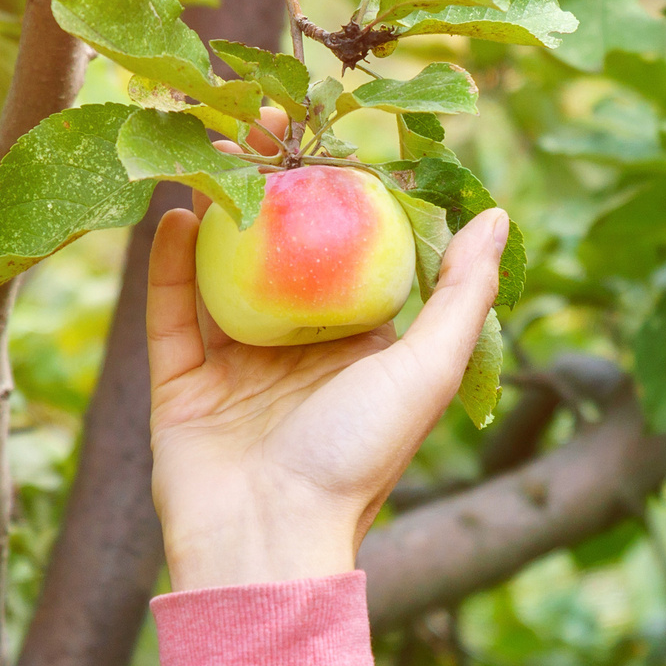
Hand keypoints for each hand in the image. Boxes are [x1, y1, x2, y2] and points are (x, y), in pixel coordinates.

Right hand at [144, 114, 509, 590]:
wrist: (267, 542)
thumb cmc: (356, 461)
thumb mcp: (424, 371)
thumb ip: (460, 295)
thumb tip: (497, 215)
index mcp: (359, 347)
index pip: (352, 250)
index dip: (343, 191)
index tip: (333, 131)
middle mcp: (296, 349)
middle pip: (281, 250)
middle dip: (272, 187)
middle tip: (263, 123)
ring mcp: (234, 364)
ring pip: (220, 271)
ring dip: (217, 210)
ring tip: (214, 151)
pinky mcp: (180, 383)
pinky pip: (169, 311)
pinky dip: (168, 264)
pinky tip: (174, 212)